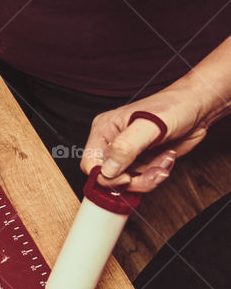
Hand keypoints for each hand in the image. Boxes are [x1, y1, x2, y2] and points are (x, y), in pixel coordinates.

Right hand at [79, 88, 209, 190]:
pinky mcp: (143, 161)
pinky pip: (143, 179)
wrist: (198, 107)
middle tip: (153, 172)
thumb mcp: (149, 126)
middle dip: (133, 180)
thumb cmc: (174, 106)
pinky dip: (157, 174)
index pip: (90, 164)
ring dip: (149, 177)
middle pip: (110, 178)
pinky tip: (166, 158)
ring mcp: (128, 154)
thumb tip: (107, 169)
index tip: (126, 178)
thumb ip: (125, 147)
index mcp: (105, 130)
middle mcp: (114, 143)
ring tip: (164, 161)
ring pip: (128, 182)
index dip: (106, 177)